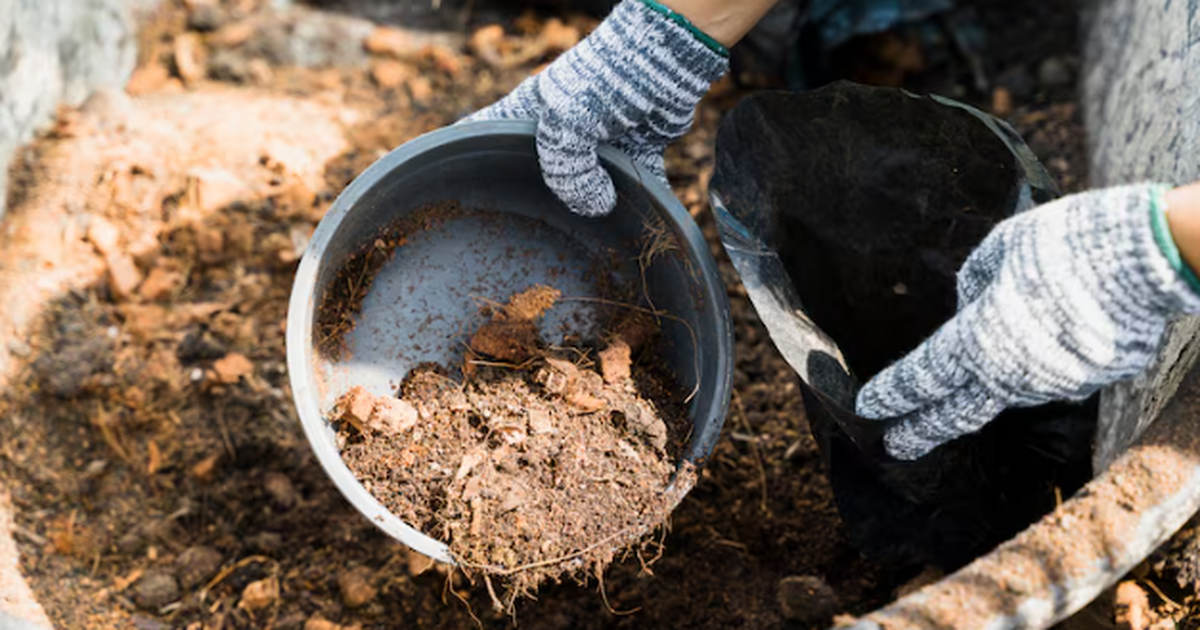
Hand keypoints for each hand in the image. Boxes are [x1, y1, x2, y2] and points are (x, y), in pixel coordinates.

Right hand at [464, 0, 727, 216]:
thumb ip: (567, 172)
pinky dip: (641, 201)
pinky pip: (635, 182)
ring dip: (591, 208)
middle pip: (538, 170)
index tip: (450, 187)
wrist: (665, 58)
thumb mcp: (568, 124)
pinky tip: (638, 227)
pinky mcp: (635, 147)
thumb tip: (595, 209)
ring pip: (588, 184)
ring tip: (582, 242)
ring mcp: (597, 140)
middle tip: (522, 235)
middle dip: (533, 200)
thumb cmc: (603, 81)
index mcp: (529, 114)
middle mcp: (560, 129)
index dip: (464, 156)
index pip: (484, 132)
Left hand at [856, 183, 1199, 459]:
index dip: (892, 394)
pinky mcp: (1090, 381)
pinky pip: (1048, 375)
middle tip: (895, 446)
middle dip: (923, 431)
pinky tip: (1044, 340)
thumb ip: (974, 283)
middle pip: (956, 413)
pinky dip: (1035, 365)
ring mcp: (1053, 385)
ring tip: (974, 373)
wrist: (1149, 260)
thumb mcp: (1001, 249)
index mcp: (977, 342)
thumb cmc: (1065, 245)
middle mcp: (1011, 376)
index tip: (867, 407)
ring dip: (985, 386)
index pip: (922, 378)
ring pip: (1006, 391)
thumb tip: (970, 306)